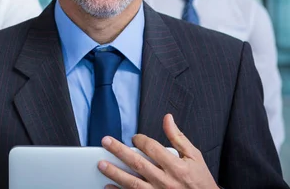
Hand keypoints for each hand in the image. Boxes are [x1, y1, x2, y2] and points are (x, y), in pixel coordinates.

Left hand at [99, 114, 218, 188]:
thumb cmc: (200, 181)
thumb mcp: (194, 156)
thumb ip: (178, 137)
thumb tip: (167, 118)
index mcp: (176, 167)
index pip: (153, 149)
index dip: (140, 140)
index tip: (134, 138)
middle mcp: (166, 181)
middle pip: (138, 164)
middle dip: (119, 151)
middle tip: (105, 142)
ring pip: (132, 183)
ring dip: (115, 173)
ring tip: (101, 164)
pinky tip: (108, 186)